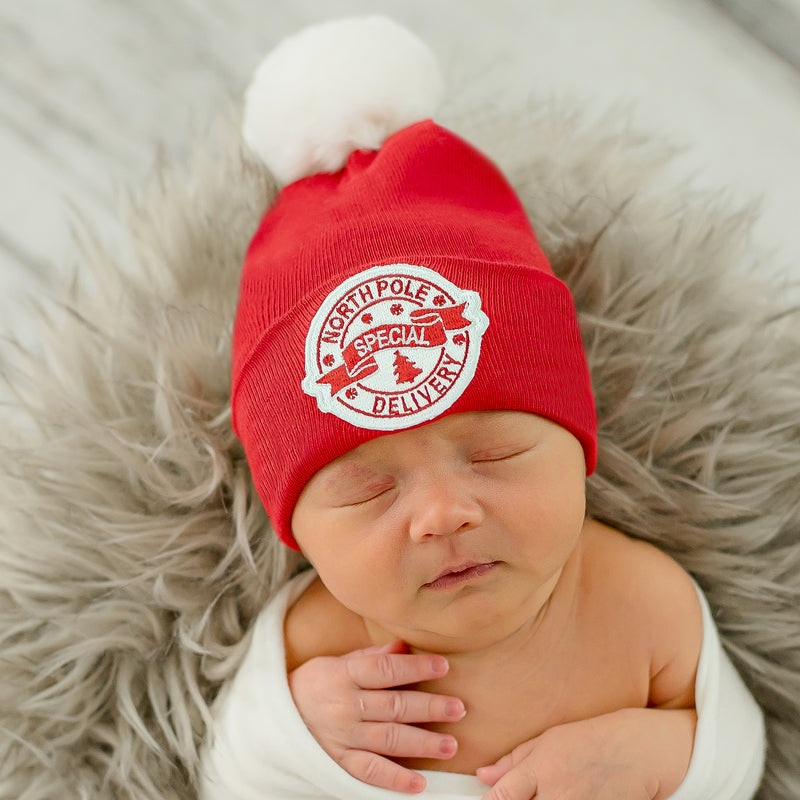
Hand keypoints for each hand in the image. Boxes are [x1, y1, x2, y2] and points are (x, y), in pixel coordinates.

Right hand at [288, 639, 465, 792]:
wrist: (272, 718)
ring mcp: (343, 737)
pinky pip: (369, 772)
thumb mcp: (335, 662)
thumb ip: (370, 658)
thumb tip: (403, 646)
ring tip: (450, 745)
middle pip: (393, 706)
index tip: (444, 666)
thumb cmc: (313, 684)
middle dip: (429, 707)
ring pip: (388, 740)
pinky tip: (419, 783)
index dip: (415, 668)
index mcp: (344, 675)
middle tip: (458, 709)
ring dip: (422, 743)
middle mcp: (345, 706)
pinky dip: (394, 779)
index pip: (385, 670)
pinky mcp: (339, 763)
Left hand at [476, 708, 695, 799]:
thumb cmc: (593, 738)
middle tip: (521, 796)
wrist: (642, 751)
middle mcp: (557, 795)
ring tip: (545, 795)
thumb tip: (484, 776)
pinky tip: (557, 799)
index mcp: (542, 769)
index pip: (501, 798)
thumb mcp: (549, 739)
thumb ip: (514, 761)